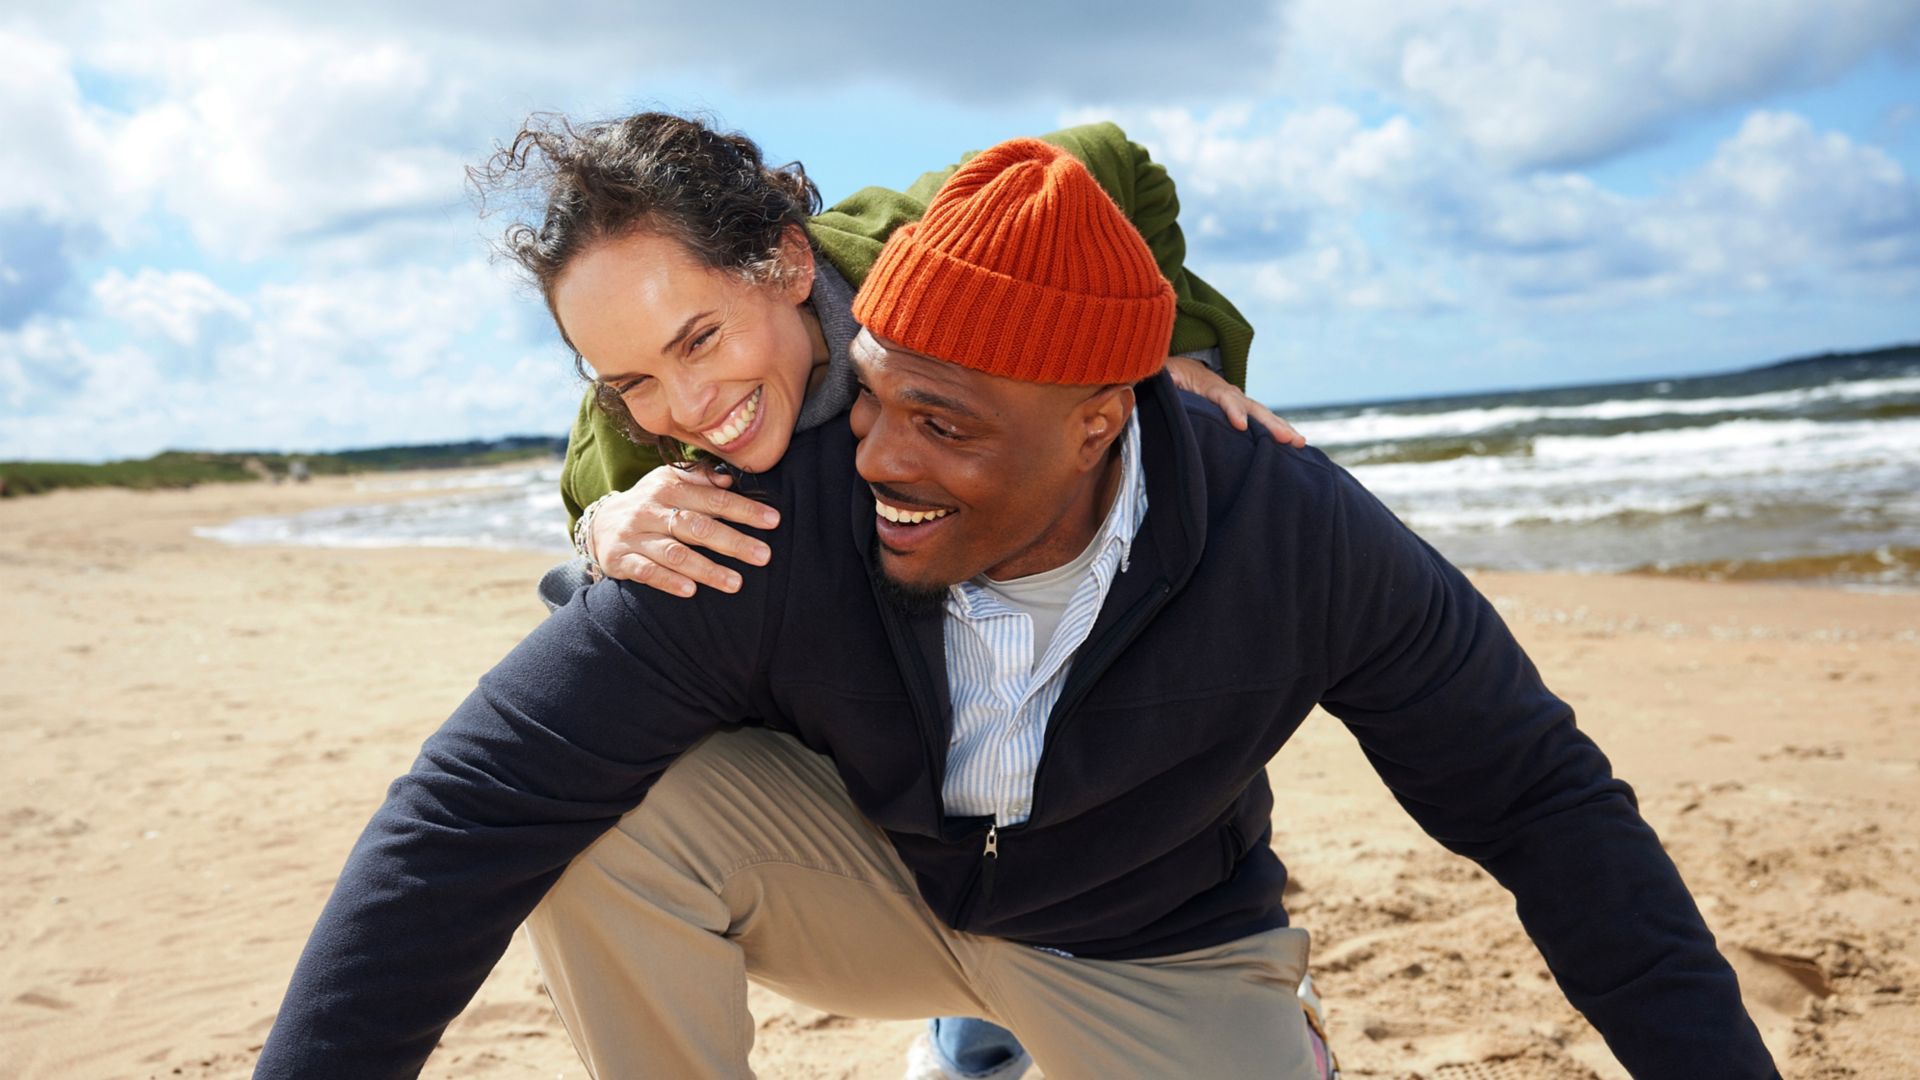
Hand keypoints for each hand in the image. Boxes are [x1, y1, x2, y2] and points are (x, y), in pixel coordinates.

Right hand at [590, 466, 781, 596]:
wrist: (599, 524)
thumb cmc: (649, 504)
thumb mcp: (669, 482)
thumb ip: (699, 479)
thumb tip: (729, 479)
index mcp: (669, 488)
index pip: (712, 499)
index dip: (744, 510)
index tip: (773, 521)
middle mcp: (652, 511)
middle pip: (697, 526)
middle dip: (733, 542)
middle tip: (764, 556)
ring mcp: (636, 536)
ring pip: (675, 553)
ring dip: (707, 569)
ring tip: (736, 583)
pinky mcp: (622, 560)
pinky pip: (647, 572)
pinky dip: (669, 581)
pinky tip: (691, 591)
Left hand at [1164, 356, 1305, 447]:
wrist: (1182, 368)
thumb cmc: (1169, 375)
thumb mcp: (1163, 374)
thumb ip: (1164, 378)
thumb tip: (1163, 379)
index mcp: (1208, 385)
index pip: (1223, 397)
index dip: (1233, 410)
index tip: (1240, 426)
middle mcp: (1229, 392)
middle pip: (1252, 407)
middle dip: (1270, 423)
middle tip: (1288, 438)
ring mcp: (1238, 401)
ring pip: (1261, 414)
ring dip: (1280, 428)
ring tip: (1299, 442)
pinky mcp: (1240, 411)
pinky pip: (1261, 421)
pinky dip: (1277, 431)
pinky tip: (1293, 446)